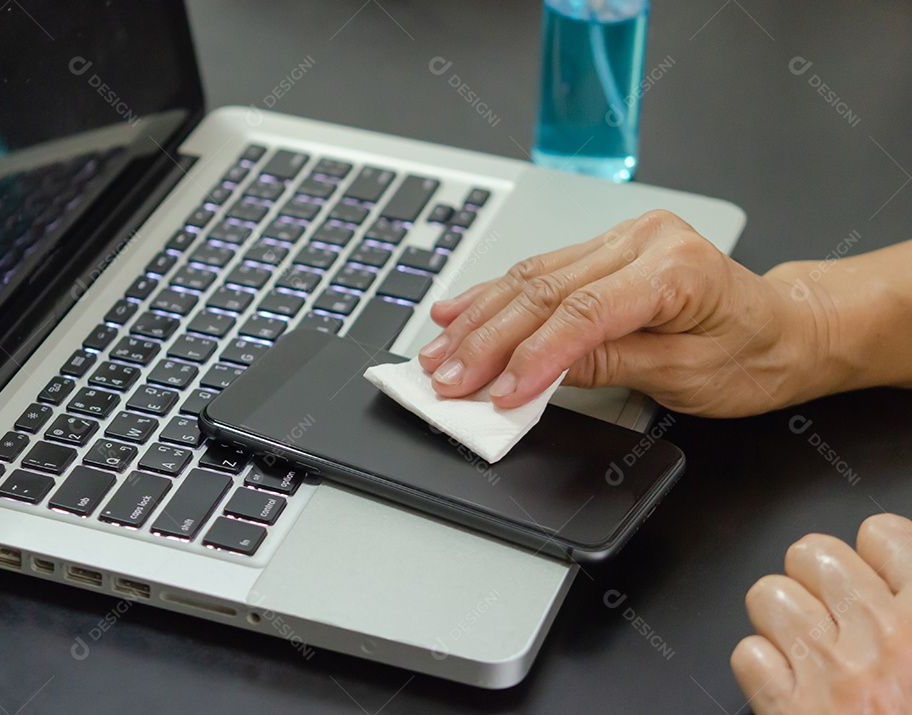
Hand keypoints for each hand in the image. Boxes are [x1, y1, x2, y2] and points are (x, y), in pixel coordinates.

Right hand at [417, 210, 827, 416]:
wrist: (786, 330)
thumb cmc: (754, 353)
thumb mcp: (686, 375)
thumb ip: (608, 364)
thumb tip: (537, 371)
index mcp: (675, 267)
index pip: (583, 313)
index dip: (531, 356)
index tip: (494, 395)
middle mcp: (643, 240)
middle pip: (544, 290)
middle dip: (486, 340)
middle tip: (445, 378)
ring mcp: (620, 239)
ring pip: (530, 276)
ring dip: (477, 318)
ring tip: (436, 352)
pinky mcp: (604, 251)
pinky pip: (539, 270)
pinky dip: (493, 296)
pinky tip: (455, 309)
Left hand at [731, 513, 911, 714]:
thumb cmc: (910, 713)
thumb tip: (897, 580)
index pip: (884, 534)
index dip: (873, 553)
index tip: (875, 574)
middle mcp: (882, 641)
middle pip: (812, 554)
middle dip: (815, 578)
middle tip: (832, 613)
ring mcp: (830, 674)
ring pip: (769, 594)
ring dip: (781, 619)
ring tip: (807, 648)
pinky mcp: (787, 709)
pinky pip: (748, 653)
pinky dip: (761, 669)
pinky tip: (789, 686)